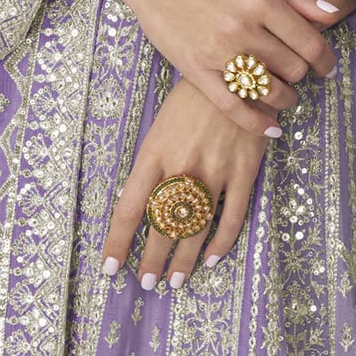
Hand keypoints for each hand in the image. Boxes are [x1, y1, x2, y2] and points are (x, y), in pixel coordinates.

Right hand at [63, 0, 351, 140]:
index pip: (308, 43)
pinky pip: (232, 106)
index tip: (327, 67)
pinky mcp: (197, 71)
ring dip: (285, 98)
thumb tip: (331, 16)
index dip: (325, 60)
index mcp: (261, 0)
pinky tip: (270, 129)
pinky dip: (256, 123)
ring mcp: (218, 52)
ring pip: (269, 91)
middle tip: (296, 72)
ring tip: (285, 95)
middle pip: (292, 69)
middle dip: (302, 74)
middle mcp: (243, 28)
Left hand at [102, 75, 268, 291]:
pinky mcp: (244, 171)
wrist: (236, 71)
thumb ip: (152, 167)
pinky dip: (222, 242)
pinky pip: (233, 217)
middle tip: (147, 284)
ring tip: (176, 281)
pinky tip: (211, 258)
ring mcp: (215, 171)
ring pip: (196, 228)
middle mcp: (182, 167)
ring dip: (184, 260)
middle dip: (152, 260)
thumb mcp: (160, 128)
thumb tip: (144, 206)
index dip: (119, 242)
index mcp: (154, 155)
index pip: (129, 209)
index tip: (111, 267)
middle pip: (162, 226)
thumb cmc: (190, 100)